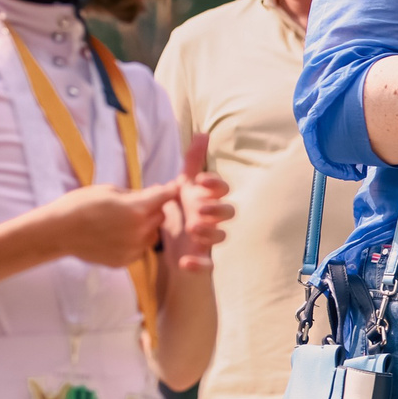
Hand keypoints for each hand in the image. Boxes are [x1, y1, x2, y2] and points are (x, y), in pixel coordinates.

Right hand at [34, 184, 169, 267]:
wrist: (57, 232)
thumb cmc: (80, 205)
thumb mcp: (109, 191)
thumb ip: (136, 194)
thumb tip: (155, 193)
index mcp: (137, 209)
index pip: (165, 197)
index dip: (170, 190)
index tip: (174, 187)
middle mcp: (140, 231)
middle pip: (162, 216)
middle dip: (155, 208)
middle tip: (142, 203)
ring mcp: (133, 249)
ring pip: (153, 235)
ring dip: (147, 227)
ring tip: (125, 221)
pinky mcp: (126, 261)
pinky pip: (140, 249)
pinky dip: (135, 241)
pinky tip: (117, 235)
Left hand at [158, 131, 234, 273]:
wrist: (169, 241)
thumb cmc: (182, 209)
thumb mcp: (184, 185)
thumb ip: (193, 161)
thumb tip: (204, 133)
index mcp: (210, 198)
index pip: (222, 189)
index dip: (215, 184)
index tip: (201, 182)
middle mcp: (213, 217)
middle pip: (228, 211)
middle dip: (217, 209)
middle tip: (200, 208)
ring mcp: (209, 238)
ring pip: (221, 236)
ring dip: (210, 232)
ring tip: (192, 229)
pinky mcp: (202, 258)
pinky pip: (208, 264)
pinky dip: (199, 265)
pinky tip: (185, 262)